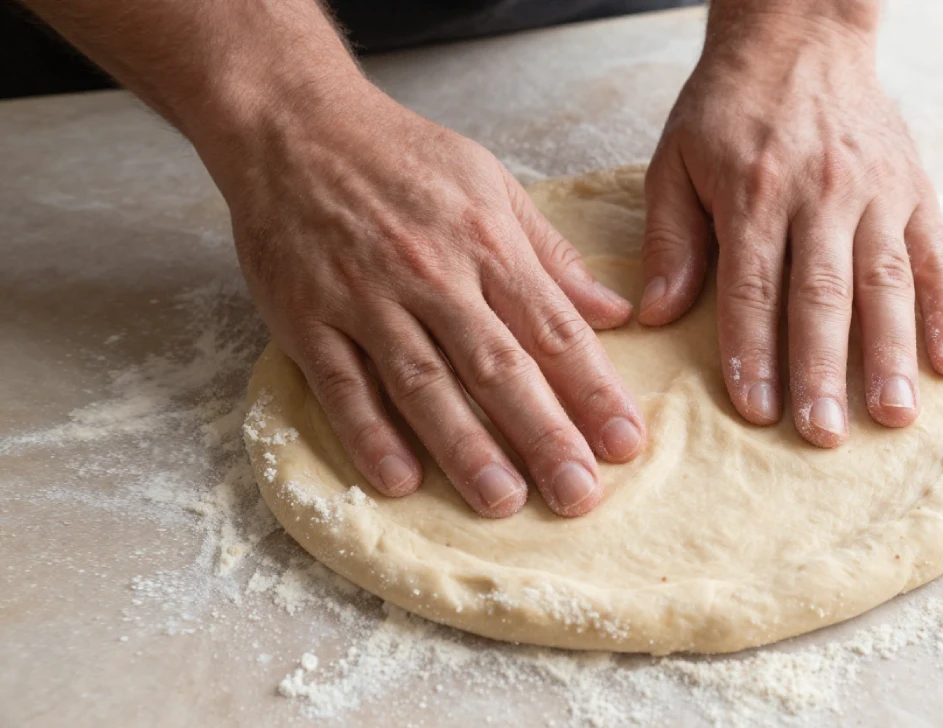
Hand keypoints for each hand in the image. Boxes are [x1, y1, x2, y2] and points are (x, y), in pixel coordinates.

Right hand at [212, 80, 644, 516]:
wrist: (293, 125)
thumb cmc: (402, 157)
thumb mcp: (492, 185)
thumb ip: (551, 257)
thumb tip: (614, 314)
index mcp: (486, 242)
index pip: (553, 329)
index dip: (593, 390)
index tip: (625, 443)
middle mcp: (431, 273)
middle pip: (498, 367)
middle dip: (544, 434)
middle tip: (579, 493)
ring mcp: (366, 298)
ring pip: (424, 384)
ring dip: (466, 447)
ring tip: (504, 500)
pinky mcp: (308, 318)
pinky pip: (343, 385)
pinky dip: (370, 435)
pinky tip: (401, 480)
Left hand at [640, 2, 942, 446]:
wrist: (799, 38)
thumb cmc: (727, 110)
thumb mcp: (675, 162)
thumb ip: (670, 240)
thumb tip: (658, 315)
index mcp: (754, 191)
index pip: (753, 287)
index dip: (755, 351)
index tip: (756, 410)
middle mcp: (819, 193)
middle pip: (822, 295)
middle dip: (823, 371)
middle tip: (823, 435)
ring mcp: (874, 192)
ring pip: (885, 282)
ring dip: (891, 354)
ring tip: (893, 416)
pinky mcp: (914, 189)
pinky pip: (935, 255)